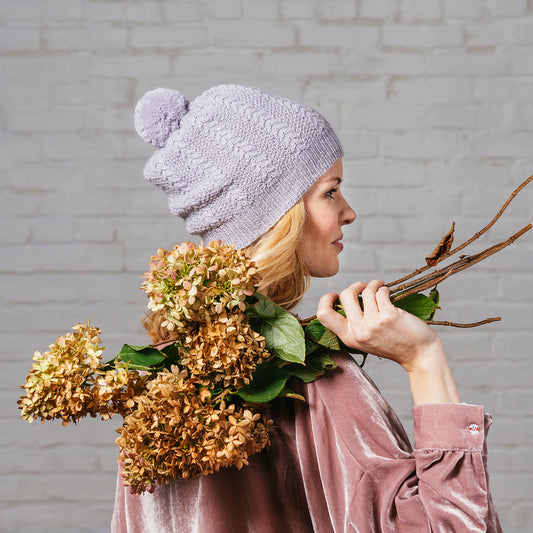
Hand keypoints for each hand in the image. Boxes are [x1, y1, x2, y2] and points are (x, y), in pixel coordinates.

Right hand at [316, 280, 440, 372]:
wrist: (418, 354)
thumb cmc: (393, 343)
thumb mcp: (365, 340)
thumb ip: (353, 324)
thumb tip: (345, 297)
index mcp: (348, 338)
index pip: (323, 315)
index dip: (325, 300)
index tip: (336, 295)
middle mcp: (358, 332)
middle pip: (345, 295)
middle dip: (355, 286)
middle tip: (364, 287)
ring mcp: (373, 324)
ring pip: (365, 290)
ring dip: (374, 284)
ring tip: (380, 287)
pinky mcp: (388, 316)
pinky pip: (380, 292)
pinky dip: (384, 288)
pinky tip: (388, 293)